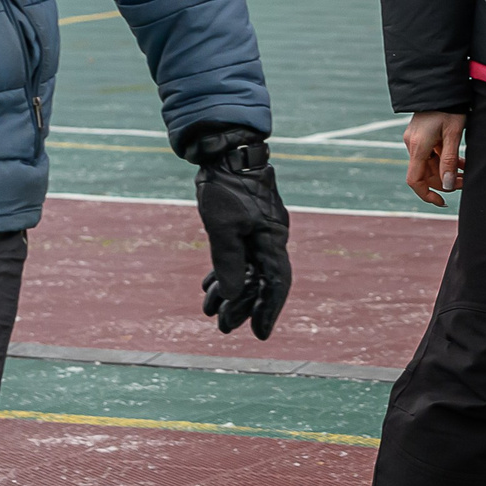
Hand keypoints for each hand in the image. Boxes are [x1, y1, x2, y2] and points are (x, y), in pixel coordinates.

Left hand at [186, 126, 291, 338]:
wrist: (226, 150)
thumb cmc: (226, 186)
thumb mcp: (223, 227)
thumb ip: (228, 262)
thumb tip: (234, 295)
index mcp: (272, 240)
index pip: (276, 284)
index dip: (269, 311)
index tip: (260, 335)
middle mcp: (270, 238)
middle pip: (261, 281)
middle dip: (243, 307)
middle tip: (224, 328)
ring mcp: (258, 231)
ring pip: (247, 270)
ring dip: (230, 291)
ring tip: (209, 310)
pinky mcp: (246, 224)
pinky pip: (239, 256)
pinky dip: (225, 272)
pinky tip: (209, 285)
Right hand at [404, 111, 466, 207]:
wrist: (442, 84)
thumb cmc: (450, 107)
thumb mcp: (454, 134)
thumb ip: (450, 160)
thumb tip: (446, 185)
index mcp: (418, 146)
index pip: (414, 180)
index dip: (426, 195)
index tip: (442, 202)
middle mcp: (413, 144)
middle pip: (425, 173)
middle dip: (444, 181)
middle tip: (464, 182)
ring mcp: (416, 139)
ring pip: (430, 164)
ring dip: (446, 171)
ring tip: (466, 172)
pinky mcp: (421, 134)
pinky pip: (431, 154)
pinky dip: (444, 160)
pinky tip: (461, 162)